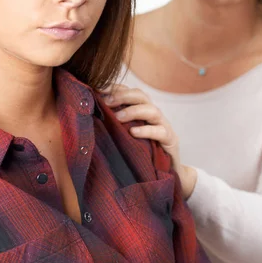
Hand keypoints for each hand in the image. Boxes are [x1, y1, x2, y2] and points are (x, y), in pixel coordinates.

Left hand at [102, 84, 196, 198]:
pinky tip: (133, 133)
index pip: (130, 92)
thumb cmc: (141, 153)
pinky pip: (161, 132)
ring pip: (152, 110)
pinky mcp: (170, 140)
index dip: (116, 88)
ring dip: (134, 111)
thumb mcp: (125, 137)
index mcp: (141, 110)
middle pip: (141, 95)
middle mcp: (153, 115)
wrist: (165, 173)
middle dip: (124, 95)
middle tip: (107, 101)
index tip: (99, 89)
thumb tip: (90, 116)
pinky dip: (147, 130)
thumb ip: (114, 125)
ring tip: (118, 117)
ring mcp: (163, 126)